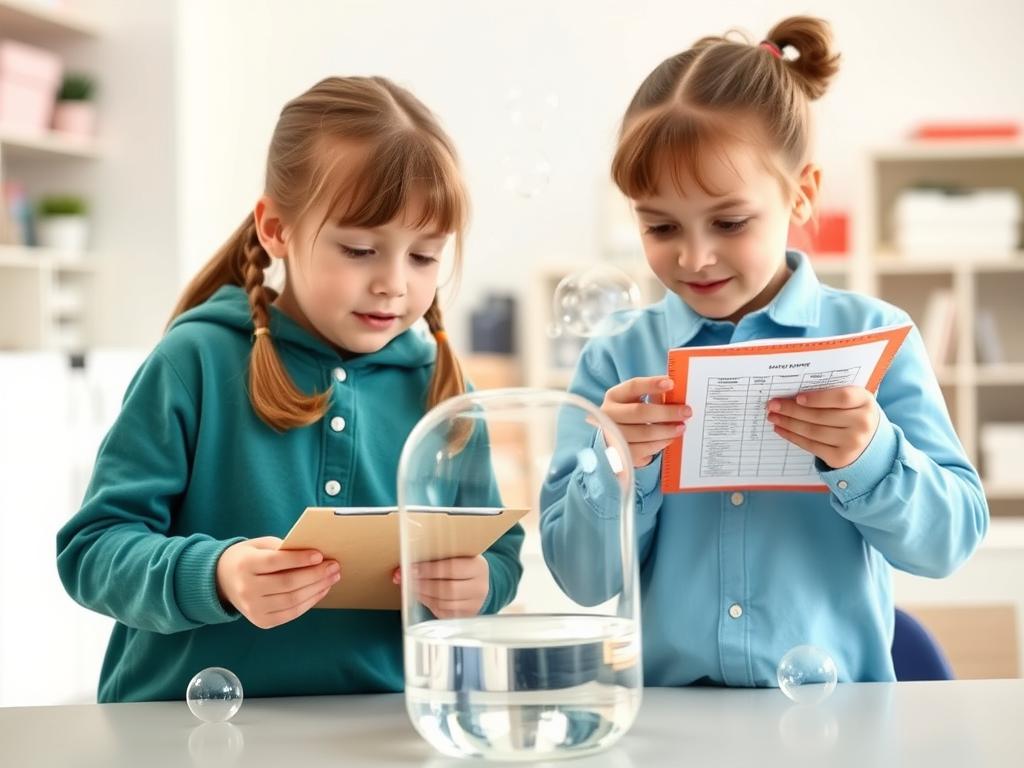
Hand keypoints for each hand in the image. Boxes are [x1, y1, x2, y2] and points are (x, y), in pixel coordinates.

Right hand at [215, 537, 340, 628]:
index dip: (299, 559)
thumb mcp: (261, 546)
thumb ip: (284, 549)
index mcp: (245, 565)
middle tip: (334, 566)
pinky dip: (310, 602)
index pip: (275, 562)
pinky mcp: (261, 621)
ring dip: (317, 589)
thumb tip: (316, 555)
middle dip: (315, 575)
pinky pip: (291, 613)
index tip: (320, 555)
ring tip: (332, 577)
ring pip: (292, 600)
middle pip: (287, 583)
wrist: (223, 580)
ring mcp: (253, 608)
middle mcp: (246, 589)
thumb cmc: (250, 557)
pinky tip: (321, 590)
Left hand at [393, 555, 489, 618]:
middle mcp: (479, 587)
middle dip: (423, 584)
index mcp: (478, 567)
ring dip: (423, 595)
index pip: (452, 569)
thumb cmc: (464, 565)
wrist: (480, 583)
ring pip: (444, 603)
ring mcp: (474, 604)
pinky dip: (428, 604)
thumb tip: (407, 563)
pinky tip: (420, 596)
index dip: (429, 569)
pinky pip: (443, 612)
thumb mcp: (458, 556)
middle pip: (448, 589)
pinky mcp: (465, 616)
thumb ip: (438, 558)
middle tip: (406, 579)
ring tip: (410, 587)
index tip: (411, 568)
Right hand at [600, 376, 690, 467]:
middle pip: (638, 412)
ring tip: (681, 428)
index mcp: (614, 396)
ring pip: (643, 433)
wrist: (615, 439)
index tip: (671, 383)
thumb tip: (676, 393)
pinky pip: (644, 450)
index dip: (651, 384)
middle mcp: (608, 415)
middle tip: (686, 412)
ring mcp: (611, 436)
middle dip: (666, 412)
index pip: (633, 387)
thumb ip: (653, 395)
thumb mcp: (636, 401)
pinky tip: (668, 439)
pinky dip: (659, 444)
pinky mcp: (619, 455)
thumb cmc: (631, 416)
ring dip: (666, 431)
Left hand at [766, 386, 879, 469]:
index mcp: (865, 402)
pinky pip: (811, 445)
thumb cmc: (855, 416)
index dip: (817, 398)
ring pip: (812, 431)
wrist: (872, 446)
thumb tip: (794, 394)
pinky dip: (793, 437)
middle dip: (792, 410)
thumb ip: (833, 394)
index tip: (797, 397)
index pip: (841, 398)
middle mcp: (862, 423)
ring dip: (788, 423)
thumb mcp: (854, 402)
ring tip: (773, 417)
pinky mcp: (840, 457)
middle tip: (772, 405)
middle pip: (820, 415)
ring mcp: (852, 442)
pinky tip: (781, 430)